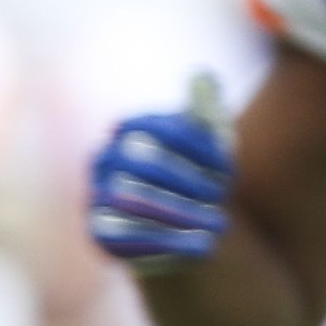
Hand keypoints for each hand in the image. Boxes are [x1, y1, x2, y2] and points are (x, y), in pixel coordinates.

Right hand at [88, 75, 233, 264]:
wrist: (185, 219)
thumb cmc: (199, 169)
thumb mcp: (209, 139)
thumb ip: (205, 111)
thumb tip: (204, 76)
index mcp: (127, 130)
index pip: (157, 130)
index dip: (196, 147)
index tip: (230, 166)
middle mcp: (103, 160)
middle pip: (142, 166)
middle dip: (187, 182)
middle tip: (223, 197)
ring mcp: (96, 197)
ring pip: (132, 203)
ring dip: (180, 215)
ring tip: (221, 226)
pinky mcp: (100, 234)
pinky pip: (125, 239)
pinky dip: (168, 244)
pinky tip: (206, 249)